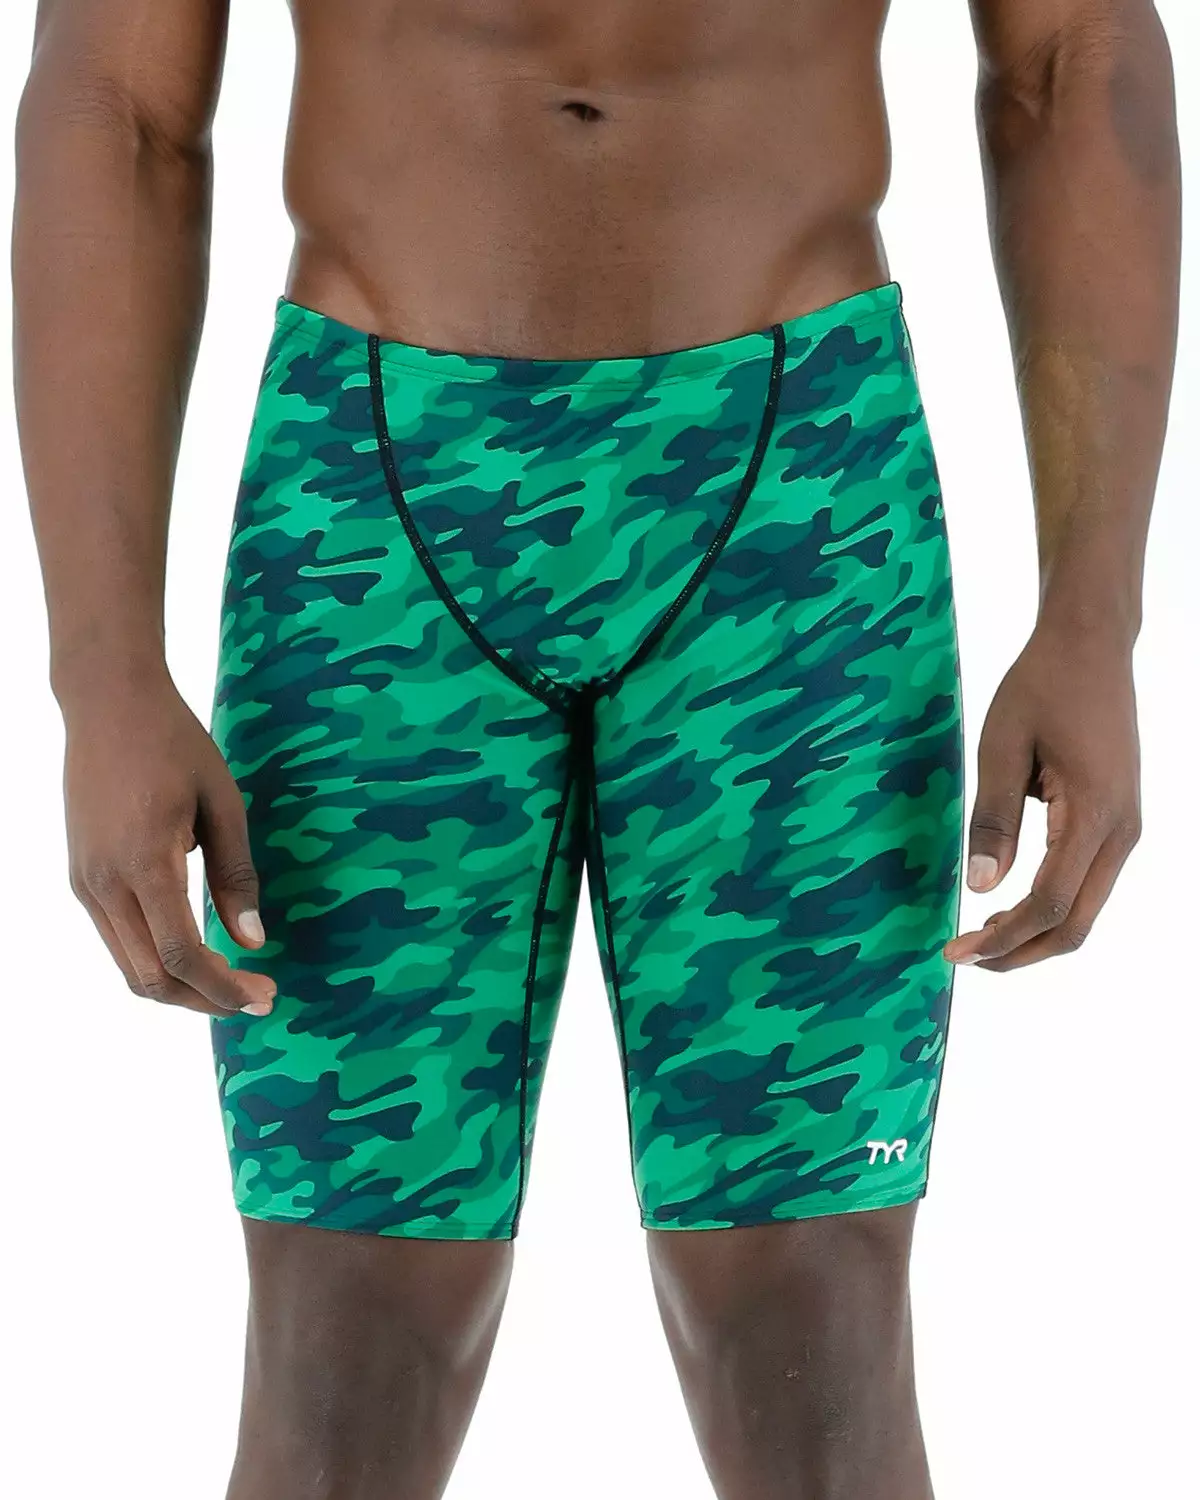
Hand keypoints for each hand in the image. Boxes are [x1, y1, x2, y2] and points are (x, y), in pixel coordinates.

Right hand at [63, 675, 275, 1015]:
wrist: (108, 702)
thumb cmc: (174, 743)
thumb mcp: (223, 803)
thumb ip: (236, 875)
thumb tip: (254, 941)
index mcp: (144, 863)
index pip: (180, 955)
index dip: (223, 987)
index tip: (264, 994)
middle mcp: (104, 883)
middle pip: (150, 977)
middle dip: (205, 999)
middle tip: (257, 997)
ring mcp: (85, 882)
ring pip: (129, 966)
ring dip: (181, 986)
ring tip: (232, 982)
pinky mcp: (82, 876)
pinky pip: (118, 939)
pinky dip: (156, 960)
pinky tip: (197, 952)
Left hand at [944, 625, 1141, 970]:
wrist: (1090, 646)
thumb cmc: (1041, 685)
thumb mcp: (1001, 746)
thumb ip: (993, 818)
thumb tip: (981, 886)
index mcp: (1095, 813)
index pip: (1050, 904)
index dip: (1002, 937)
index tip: (956, 951)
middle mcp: (1122, 831)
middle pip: (1076, 925)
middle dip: (1019, 952)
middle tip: (963, 957)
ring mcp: (1126, 829)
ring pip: (1085, 911)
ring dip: (1034, 934)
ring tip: (979, 936)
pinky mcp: (1117, 822)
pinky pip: (1087, 884)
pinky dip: (1049, 908)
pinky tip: (1007, 904)